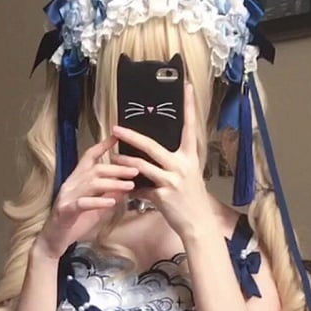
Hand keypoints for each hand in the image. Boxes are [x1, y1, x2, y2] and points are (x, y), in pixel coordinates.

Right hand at [31, 136, 138, 259]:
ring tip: (129, 185)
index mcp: (77, 179)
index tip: (118, 137)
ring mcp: (67, 196)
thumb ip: (108, 194)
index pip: (90, 156)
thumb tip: (126, 184)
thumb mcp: (96, 206)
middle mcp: (71, 183)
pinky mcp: (66, 210)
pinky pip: (83, 203)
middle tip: (135, 170)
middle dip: (117, 168)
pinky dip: (98, 201)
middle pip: (96, 169)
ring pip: (91, 184)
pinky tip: (111, 202)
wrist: (54, 240)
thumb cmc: (75, 222)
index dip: (103, 146)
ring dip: (112, 183)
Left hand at [110, 81, 214, 242]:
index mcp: (190, 157)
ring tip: (112, 158)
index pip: (189, 127)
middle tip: (116, 128)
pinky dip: (131, 189)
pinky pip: (141, 190)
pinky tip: (123, 189)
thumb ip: (174, 163)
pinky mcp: (162, 196)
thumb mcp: (189, 176)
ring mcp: (171, 181)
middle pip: (151, 145)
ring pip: (141, 167)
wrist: (198, 224)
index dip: (188, 106)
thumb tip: (155, 153)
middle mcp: (181, 166)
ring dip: (123, 163)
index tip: (185, 86)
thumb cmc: (192, 199)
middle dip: (131, 136)